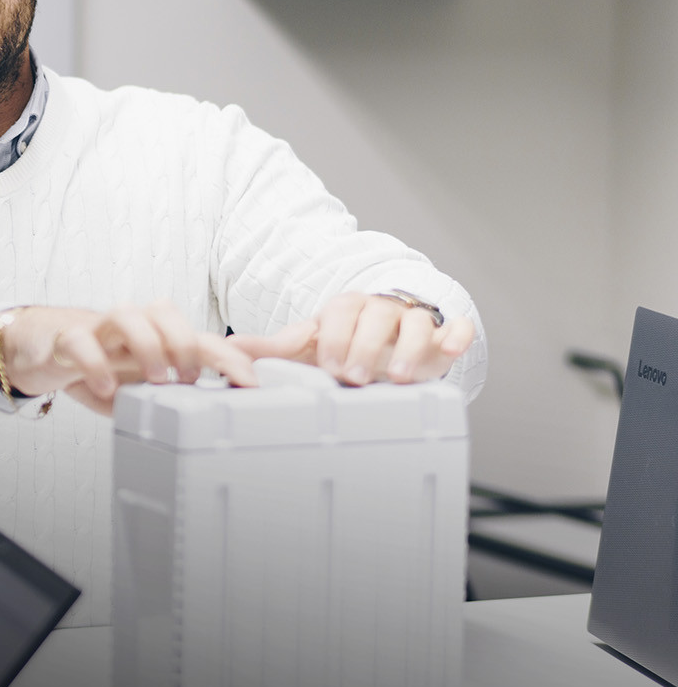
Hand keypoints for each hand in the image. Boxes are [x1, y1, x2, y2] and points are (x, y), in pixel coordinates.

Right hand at [0, 302, 259, 416]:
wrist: (41, 349)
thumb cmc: (99, 363)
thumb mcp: (138, 384)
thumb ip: (167, 395)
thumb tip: (205, 422)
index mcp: (155, 335)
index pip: (200, 337)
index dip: (229, 357)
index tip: (248, 384)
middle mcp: (131, 324)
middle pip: (165, 311)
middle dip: (185, 344)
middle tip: (188, 379)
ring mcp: (98, 328)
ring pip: (127, 314)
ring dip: (147, 344)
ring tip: (155, 378)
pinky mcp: (67, 338)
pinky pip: (81, 341)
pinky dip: (95, 363)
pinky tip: (105, 387)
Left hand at [227, 292, 474, 385]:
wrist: (387, 341)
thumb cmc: (344, 343)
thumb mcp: (311, 345)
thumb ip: (275, 348)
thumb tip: (230, 349)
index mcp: (347, 308)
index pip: (340, 312)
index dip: (336, 338)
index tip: (330, 368)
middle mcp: (382, 310)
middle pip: (376, 317)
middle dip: (366, 347)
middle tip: (354, 378)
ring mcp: (414, 320)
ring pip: (417, 323)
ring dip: (408, 349)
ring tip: (398, 377)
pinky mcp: (444, 333)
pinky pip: (456, 327)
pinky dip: (457, 335)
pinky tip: (452, 347)